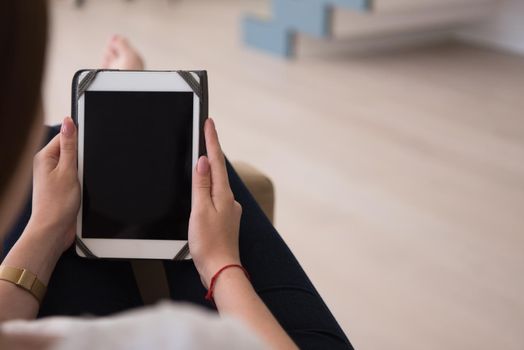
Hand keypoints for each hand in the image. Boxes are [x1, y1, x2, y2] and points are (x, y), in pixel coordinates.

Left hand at [27, 117, 79, 252]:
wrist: (53, 230)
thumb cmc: (56, 205)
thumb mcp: (68, 170)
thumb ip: (70, 146)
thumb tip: (69, 122)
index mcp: (44, 157)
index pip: (65, 137)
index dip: (78, 142)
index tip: (85, 151)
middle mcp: (47, 165)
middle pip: (72, 151)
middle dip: (82, 159)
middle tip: (80, 173)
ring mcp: (54, 177)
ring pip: (76, 165)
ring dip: (83, 172)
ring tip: (78, 185)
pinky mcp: (62, 187)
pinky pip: (77, 177)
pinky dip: (82, 181)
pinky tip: (80, 191)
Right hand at [188, 118, 242, 287]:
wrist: (221, 270)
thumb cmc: (209, 244)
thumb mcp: (201, 210)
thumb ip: (201, 184)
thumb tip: (204, 161)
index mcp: (223, 194)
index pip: (217, 161)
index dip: (212, 140)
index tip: (210, 122)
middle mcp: (229, 200)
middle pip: (219, 170)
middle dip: (212, 151)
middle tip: (207, 133)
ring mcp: (228, 210)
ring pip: (217, 184)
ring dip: (210, 170)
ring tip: (204, 156)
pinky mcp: (224, 220)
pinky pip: (215, 197)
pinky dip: (209, 189)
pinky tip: (204, 192)